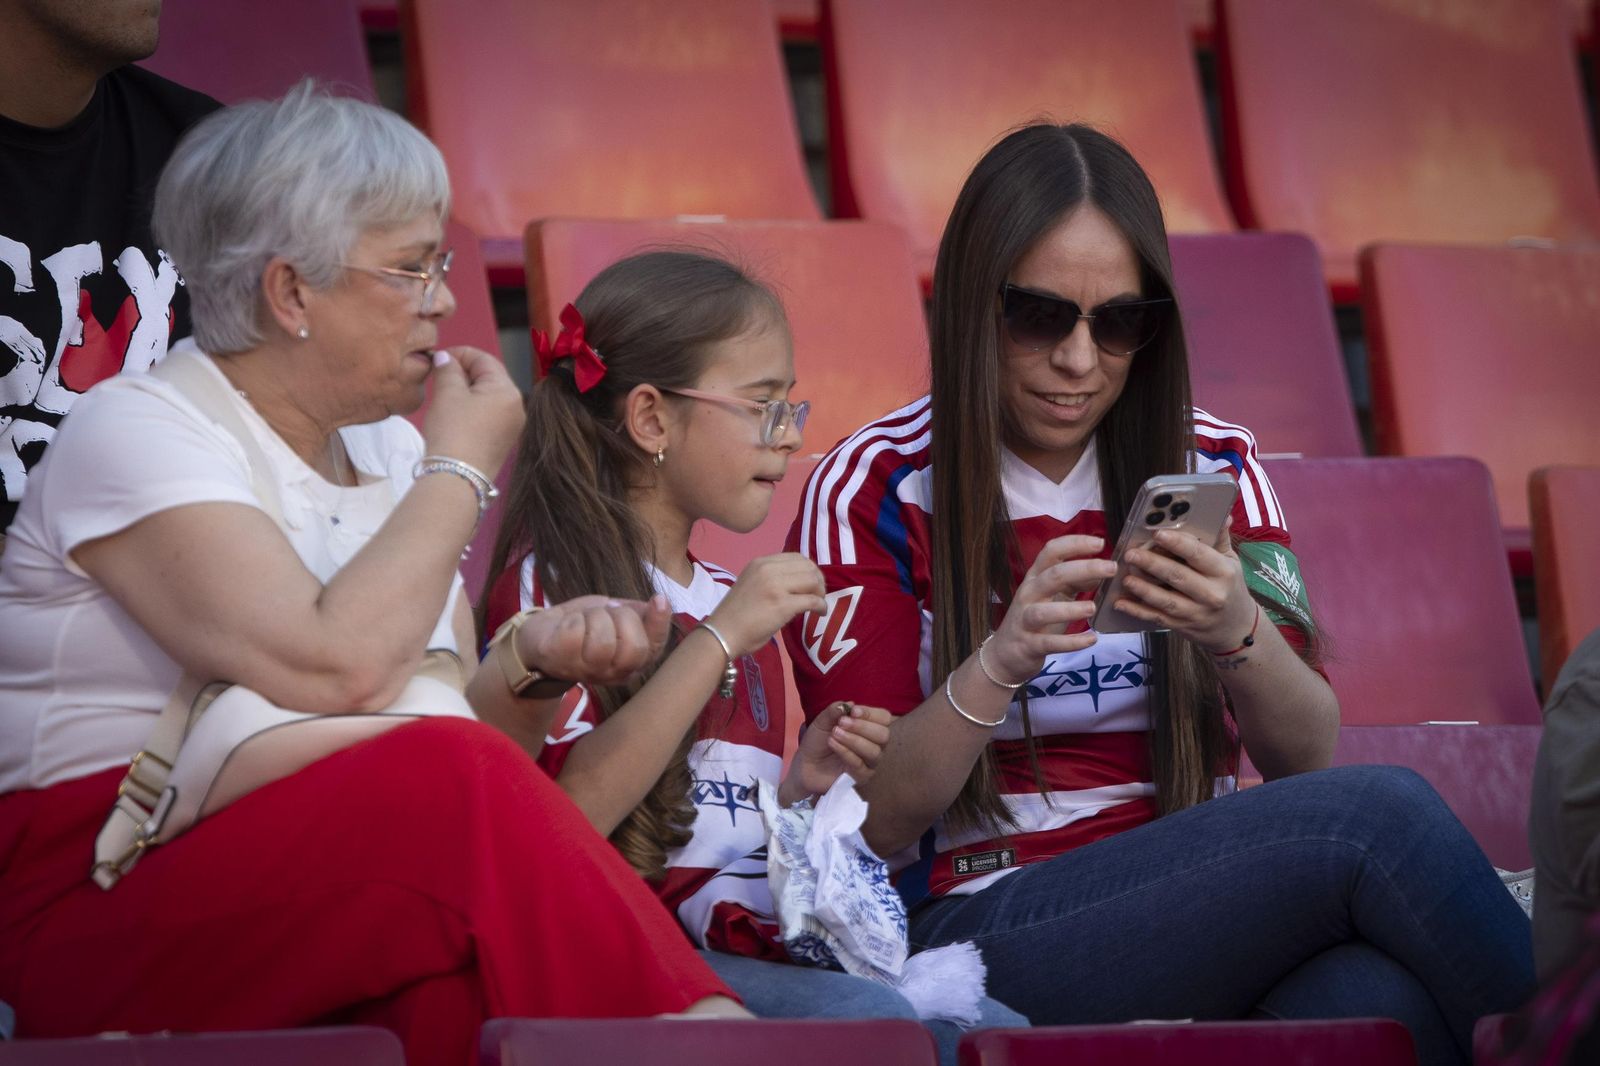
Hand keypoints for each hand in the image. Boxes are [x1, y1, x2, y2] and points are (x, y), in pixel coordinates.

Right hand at [421, 346, 525, 476]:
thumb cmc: (453, 430)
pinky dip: (472, 408)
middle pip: (490, 378)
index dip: (460, 354)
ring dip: (467, 390)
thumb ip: (448, 370)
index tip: (438, 358)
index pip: (485, 360)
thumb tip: (446, 358)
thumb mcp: (447, 394)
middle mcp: (517, 407)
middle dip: (464, 372)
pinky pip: (488, 415)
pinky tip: (454, 413)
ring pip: (488, 397)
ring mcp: (512, 426)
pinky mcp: (503, 442)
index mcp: (508, 390)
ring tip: (443, 393)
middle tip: (439, 375)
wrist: (457, 477)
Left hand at [515, 594, 673, 688]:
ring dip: (594, 617)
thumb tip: (661, 603)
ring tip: (585, 619)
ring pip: (603, 640)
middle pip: (634, 648)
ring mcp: (584, 671)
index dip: (659, 624)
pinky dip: (573, 618)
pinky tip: (567, 625)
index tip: (659, 599)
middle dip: (623, 617)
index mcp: (630, 663)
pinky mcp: (558, 661)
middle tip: (607, 613)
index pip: (653, 650)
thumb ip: (638, 613)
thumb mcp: (615, 615)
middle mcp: (611, 674)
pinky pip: (575, 631)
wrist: (539, 634)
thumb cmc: (583, 624)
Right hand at [704, 553, 827, 658]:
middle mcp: (768, 569)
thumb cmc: (735, 615)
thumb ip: (772, 579)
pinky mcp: (782, 604)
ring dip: (821, 592)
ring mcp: (775, 586)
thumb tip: (799, 585)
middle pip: (808, 567)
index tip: (811, 584)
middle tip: (818, 595)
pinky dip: (821, 606)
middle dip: (818, 581)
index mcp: (760, 563)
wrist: (721, 634)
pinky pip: (812, 600)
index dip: (809, 570)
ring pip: (813, 580)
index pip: (796, 557)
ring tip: (818, 604)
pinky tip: (820, 613)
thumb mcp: (752, 584)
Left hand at [777, 701, 893, 804]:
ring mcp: (869, 763)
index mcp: (870, 728)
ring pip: (874, 751)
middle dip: (862, 727)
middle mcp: (875, 745)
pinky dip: (845, 752)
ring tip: (834, 734)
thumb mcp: (823, 721)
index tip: (853, 711)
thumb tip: (849, 704)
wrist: (805, 763)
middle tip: (841, 722)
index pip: (884, 718)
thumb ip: (835, 711)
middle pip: (883, 735)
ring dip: (853, 740)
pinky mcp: (861, 777)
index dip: (871, 713)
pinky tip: (833, 744)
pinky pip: (860, 765)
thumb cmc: (818, 741)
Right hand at [985, 534, 1116, 684]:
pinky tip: (1091, 639)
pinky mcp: (1029, 645)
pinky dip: (1071, 642)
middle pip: (1052, 576)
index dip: (1074, 544)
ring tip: (1093, 607)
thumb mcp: (1053, 595)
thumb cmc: (1033, 620)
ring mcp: (1025, 620)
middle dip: (1083, 568)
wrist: (1005, 654)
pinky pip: (1049, 643)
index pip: (1051, 552)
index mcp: (1035, 578)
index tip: (1099, 543)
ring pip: (1043, 611)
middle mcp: (1028, 595)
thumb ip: (1074, 582)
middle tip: (1111, 568)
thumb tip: (1101, 571)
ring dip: (1070, 609)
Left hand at [1115, 526, 1256, 653]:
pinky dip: (1137, 611)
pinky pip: (1157, 618)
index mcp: (1223, 572)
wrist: (1236, 627)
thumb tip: (1221, 514)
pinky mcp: (1182, 626)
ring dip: (1143, 589)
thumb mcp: (1231, 561)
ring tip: (1126, 577)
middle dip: (1152, 564)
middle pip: (1178, 576)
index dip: (1177, 543)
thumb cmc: (1229, 587)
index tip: (1158, 534)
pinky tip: (1120, 603)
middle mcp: (1211, 594)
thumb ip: (1220, 538)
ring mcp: (1196, 613)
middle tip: (1131, 554)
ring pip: (1166, 601)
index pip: (1198, 554)